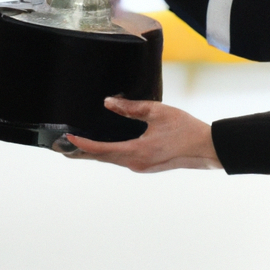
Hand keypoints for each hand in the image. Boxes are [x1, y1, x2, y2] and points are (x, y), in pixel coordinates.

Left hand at [58, 98, 222, 172]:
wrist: (207, 148)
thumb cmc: (186, 129)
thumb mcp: (158, 112)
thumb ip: (131, 107)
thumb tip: (109, 102)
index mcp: (136, 151)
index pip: (101, 148)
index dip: (82, 143)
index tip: (68, 137)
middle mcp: (135, 163)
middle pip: (102, 158)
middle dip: (82, 151)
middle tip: (62, 146)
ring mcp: (141, 167)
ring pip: (111, 160)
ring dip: (94, 153)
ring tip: (77, 146)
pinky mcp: (146, 165)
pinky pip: (121, 160)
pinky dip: (108, 154)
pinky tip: (104, 147)